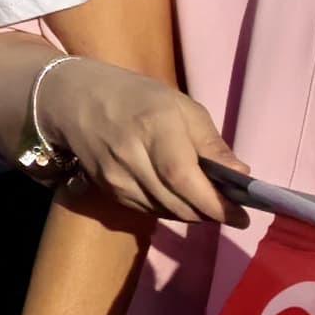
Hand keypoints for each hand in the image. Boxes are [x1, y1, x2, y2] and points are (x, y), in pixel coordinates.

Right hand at [36, 56, 249, 224]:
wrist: (73, 99)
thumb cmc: (136, 97)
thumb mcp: (182, 107)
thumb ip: (211, 144)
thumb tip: (241, 177)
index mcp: (155, 128)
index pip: (184, 178)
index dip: (214, 203)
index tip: (241, 217)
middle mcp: (130, 156)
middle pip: (177, 202)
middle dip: (209, 212)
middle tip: (229, 210)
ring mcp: (114, 176)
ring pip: (164, 211)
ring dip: (191, 212)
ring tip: (204, 201)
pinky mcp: (106, 189)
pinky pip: (147, 209)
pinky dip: (169, 208)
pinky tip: (176, 195)